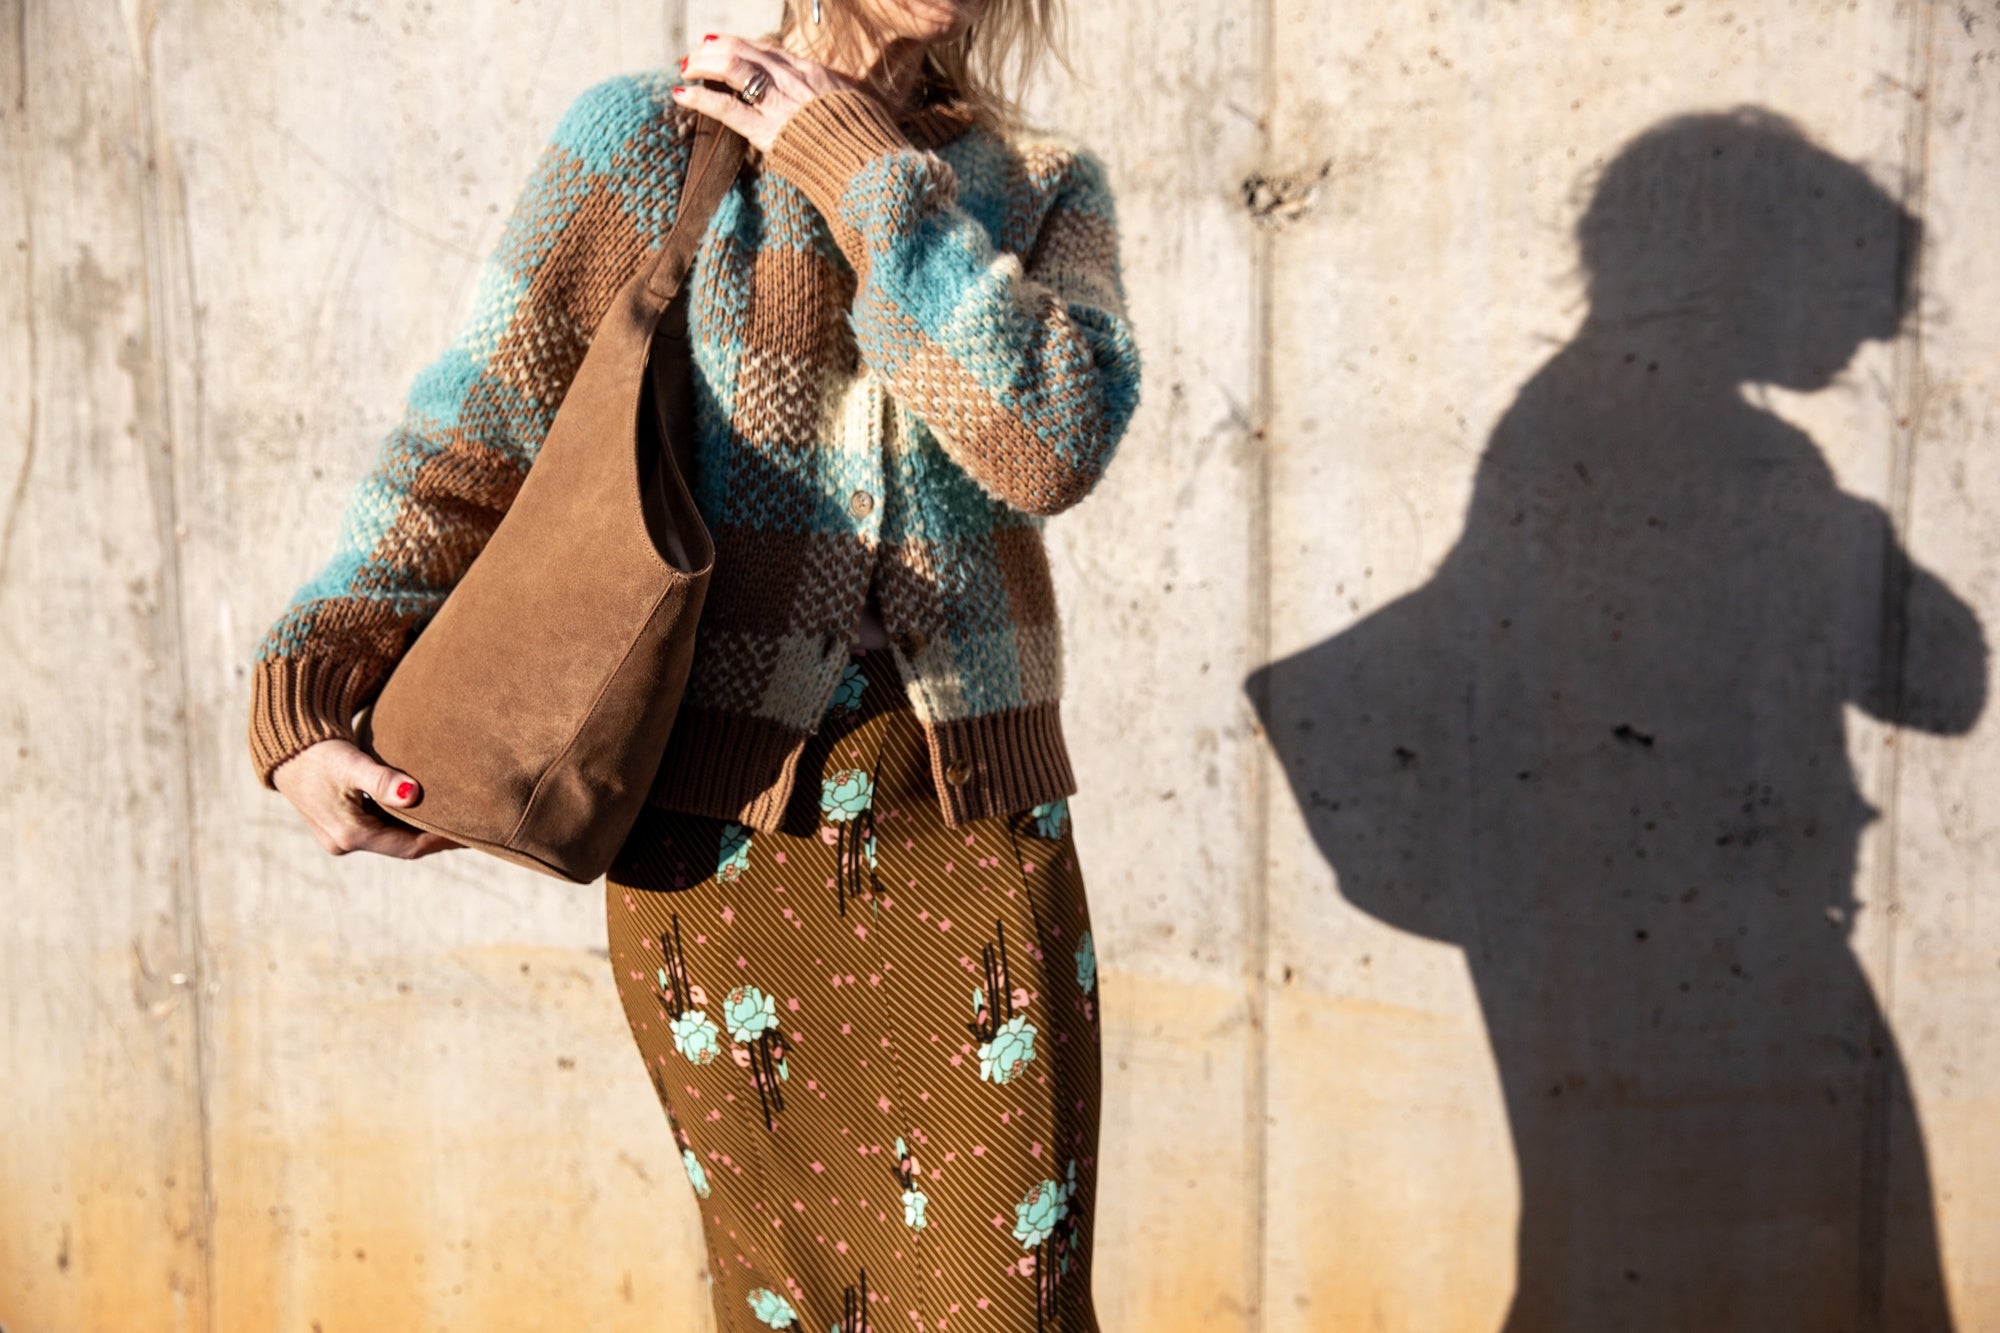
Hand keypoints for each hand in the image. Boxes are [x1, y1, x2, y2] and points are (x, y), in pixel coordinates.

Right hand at [271, 737, 462, 859]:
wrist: (285, 747)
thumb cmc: (318, 751)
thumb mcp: (351, 763)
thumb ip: (382, 780)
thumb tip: (413, 795)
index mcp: (349, 835)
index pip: (407, 847)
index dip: (440, 841)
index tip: (470, 833)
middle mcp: (343, 843)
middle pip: (401, 846)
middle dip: (434, 838)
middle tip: (471, 829)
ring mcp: (340, 837)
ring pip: (391, 839)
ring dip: (419, 831)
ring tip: (455, 821)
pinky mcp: (339, 825)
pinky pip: (379, 829)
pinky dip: (402, 822)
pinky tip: (425, 812)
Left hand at [672, 33, 858, 153]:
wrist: (870, 166)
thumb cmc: (867, 144)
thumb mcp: (854, 107)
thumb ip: (832, 98)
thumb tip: (828, 100)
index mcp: (813, 73)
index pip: (768, 50)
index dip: (741, 45)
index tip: (723, 46)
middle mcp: (793, 79)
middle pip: (745, 50)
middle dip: (715, 49)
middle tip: (697, 55)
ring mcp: (779, 102)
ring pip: (731, 67)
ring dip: (703, 64)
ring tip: (686, 68)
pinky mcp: (767, 129)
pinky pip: (726, 106)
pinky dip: (700, 98)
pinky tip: (682, 94)